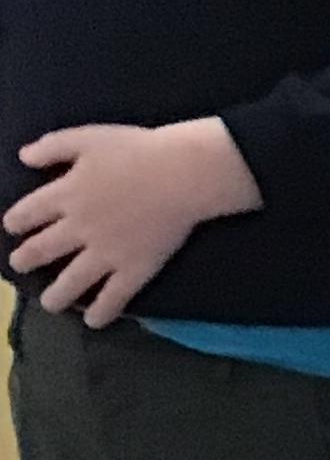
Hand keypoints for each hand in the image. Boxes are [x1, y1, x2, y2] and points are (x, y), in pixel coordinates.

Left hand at [5, 120, 260, 326]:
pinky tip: (93, 321)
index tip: (13, 227)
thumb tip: (24, 156)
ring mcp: (106, 253)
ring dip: (55, 296)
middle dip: (25, 259)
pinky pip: (113, 298)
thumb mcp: (88, 137)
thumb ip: (53, 147)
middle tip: (20, 265)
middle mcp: (79, 228)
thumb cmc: (137, 150)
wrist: (182, 174)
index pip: (29, 213)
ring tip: (49, 304)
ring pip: (71, 281)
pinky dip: (100, 312)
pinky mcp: (134, 270)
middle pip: (42, 250)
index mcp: (66, 194)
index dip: (16, 221)